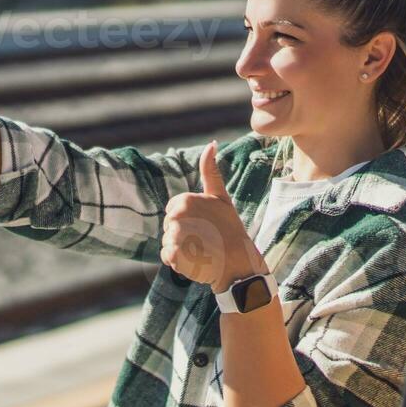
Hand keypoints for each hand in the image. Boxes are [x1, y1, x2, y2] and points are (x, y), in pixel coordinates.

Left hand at [160, 141, 264, 292]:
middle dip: (182, 235)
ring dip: (181, 249)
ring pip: (167, 242)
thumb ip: (211, 171)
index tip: (204, 225)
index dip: (187, 220)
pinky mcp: (174, 255)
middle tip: (204, 239)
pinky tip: (195, 260)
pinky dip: (178, 263)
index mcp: (185, 200)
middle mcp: (178, 216)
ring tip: (201, 250)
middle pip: (168, 227)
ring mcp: (175, 236)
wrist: (239, 263)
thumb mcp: (220, 196)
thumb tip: (211, 144)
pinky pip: (167, 258)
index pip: (172, 211)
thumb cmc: (230, 229)